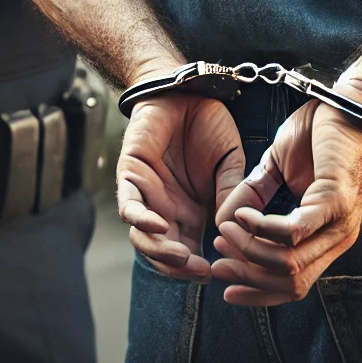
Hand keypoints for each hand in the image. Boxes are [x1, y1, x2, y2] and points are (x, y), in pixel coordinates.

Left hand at [117, 93, 245, 281]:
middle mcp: (168, 210)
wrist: (186, 90)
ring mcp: (148, 195)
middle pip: (166, 254)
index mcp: (193, 213)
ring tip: (182, 257)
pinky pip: (129, 206)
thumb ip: (232, 190)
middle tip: (202, 271)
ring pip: (144, 238)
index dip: (204, 267)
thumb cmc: (208, 125)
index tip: (223, 272)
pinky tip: (160, 225)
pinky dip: (141, 220)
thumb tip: (233, 227)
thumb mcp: (231, 161)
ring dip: (160, 253)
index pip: (193, 253)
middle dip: (181, 269)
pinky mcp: (130, 176)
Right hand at [210, 89, 361, 304]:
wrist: (351, 103)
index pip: (293, 284)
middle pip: (290, 282)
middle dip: (248, 274)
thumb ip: (254, 195)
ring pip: (290, 264)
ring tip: (227, 229)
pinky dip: (263, 227)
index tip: (223, 280)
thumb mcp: (277, 167)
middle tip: (218, 258)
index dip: (257, 289)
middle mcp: (336, 238)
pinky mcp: (336, 201)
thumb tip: (220, 221)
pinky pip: (295, 230)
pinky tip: (244, 214)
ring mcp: (339, 222)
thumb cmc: (319, 132)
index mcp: (325, 237)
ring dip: (250, 250)